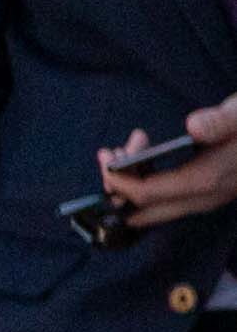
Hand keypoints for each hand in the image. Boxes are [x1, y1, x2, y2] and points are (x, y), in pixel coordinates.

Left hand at [109, 102, 236, 232]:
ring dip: (134, 179)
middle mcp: (205, 198)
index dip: (119, 181)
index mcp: (207, 181)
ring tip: (133, 141)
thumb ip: (222, 121)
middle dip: (119, 186)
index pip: (148, 195)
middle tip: (111, 152)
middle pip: (146, 210)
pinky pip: (169, 197)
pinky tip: (148, 150)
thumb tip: (196, 127)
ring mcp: (208, 198)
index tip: (109, 156)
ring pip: (157, 205)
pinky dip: (150, 178)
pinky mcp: (209, 193)